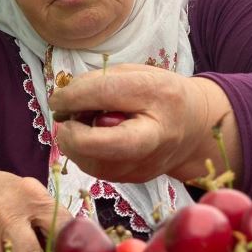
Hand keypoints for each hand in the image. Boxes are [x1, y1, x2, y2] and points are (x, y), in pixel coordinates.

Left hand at [49, 64, 240, 182]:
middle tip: (65, 120)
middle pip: (100, 144)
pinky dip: (85, 154)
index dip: (73, 96)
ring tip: (83, 126)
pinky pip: (97, 169)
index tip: (56, 98)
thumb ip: (99, 82)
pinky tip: (93, 139)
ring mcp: (147, 163)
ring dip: (75, 145)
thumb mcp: (135, 73)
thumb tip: (62, 100)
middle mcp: (156, 134)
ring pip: (93, 163)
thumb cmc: (160, 94)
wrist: (195, 127)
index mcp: (158, 94)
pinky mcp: (136, 178)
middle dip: (72, 133)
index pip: (105, 93)